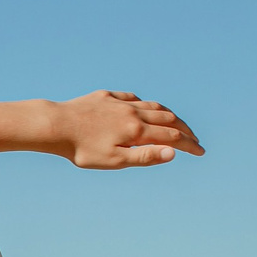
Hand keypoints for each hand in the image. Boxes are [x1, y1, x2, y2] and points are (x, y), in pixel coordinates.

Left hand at [55, 91, 203, 168]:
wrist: (55, 126)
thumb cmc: (82, 149)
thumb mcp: (115, 160)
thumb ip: (145, 156)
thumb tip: (174, 153)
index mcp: (137, 130)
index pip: (172, 137)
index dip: (189, 145)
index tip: (201, 152)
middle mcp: (133, 113)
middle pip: (168, 118)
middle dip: (184, 129)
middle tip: (194, 139)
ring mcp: (120, 102)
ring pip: (152, 106)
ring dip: (169, 115)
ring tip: (176, 123)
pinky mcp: (106, 96)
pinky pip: (132, 98)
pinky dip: (145, 104)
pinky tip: (144, 108)